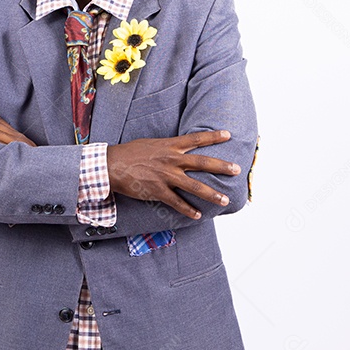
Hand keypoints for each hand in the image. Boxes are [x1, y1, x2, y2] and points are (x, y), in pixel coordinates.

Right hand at [107, 130, 239, 219]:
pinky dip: (188, 210)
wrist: (111, 165)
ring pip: (194, 186)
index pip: (196, 139)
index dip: (213, 137)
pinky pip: (177, 203)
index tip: (228, 134)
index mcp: (170, 146)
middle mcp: (172, 160)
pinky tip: (197, 215)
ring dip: (211, 194)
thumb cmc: (129, 153)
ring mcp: (166, 176)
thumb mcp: (151, 144)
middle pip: (202, 162)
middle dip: (221, 166)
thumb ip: (167, 147)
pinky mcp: (158, 191)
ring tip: (224, 200)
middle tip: (237, 169)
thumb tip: (177, 149)